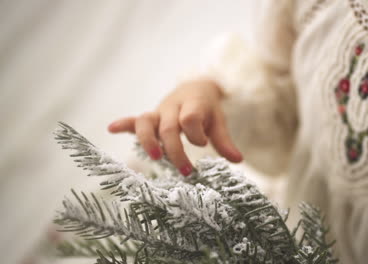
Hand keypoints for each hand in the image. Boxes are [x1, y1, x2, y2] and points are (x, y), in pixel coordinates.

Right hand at [108, 78, 242, 175]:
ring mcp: (159, 112)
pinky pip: (134, 120)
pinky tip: (112, 128)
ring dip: (148, 141)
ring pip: (147, 122)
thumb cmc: (207, 109)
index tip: (203, 145)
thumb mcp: (219, 121)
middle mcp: (173, 107)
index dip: (195, 133)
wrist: (195, 88)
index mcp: (193, 104)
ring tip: (156, 158)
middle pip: (169, 127)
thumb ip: (224, 141)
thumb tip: (238, 160)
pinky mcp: (150, 117)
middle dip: (175, 150)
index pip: (190, 118)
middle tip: (186, 171)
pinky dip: (123, 124)